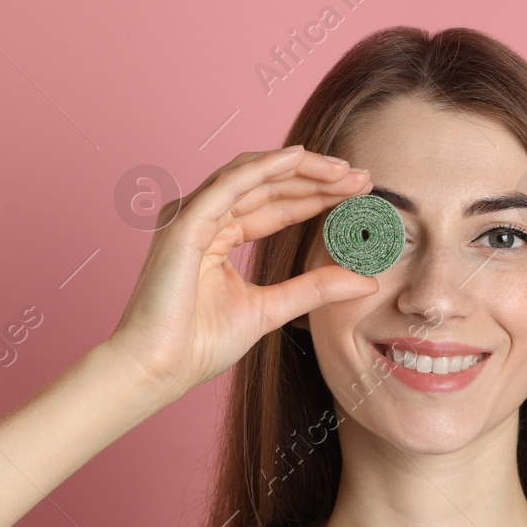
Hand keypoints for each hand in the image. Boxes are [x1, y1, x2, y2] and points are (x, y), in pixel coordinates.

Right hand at [104, 146, 376, 395]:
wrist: (160, 367)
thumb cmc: (199, 344)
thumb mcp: (272, 309)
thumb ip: (315, 288)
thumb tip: (367, 280)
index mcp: (218, 235)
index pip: (275, 205)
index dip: (317, 196)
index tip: (359, 194)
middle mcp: (204, 217)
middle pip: (269, 185)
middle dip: (317, 179)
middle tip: (364, 178)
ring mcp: (191, 215)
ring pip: (253, 175)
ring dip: (300, 168)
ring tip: (344, 170)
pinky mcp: (185, 221)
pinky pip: (230, 183)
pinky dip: (266, 168)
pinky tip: (301, 159)